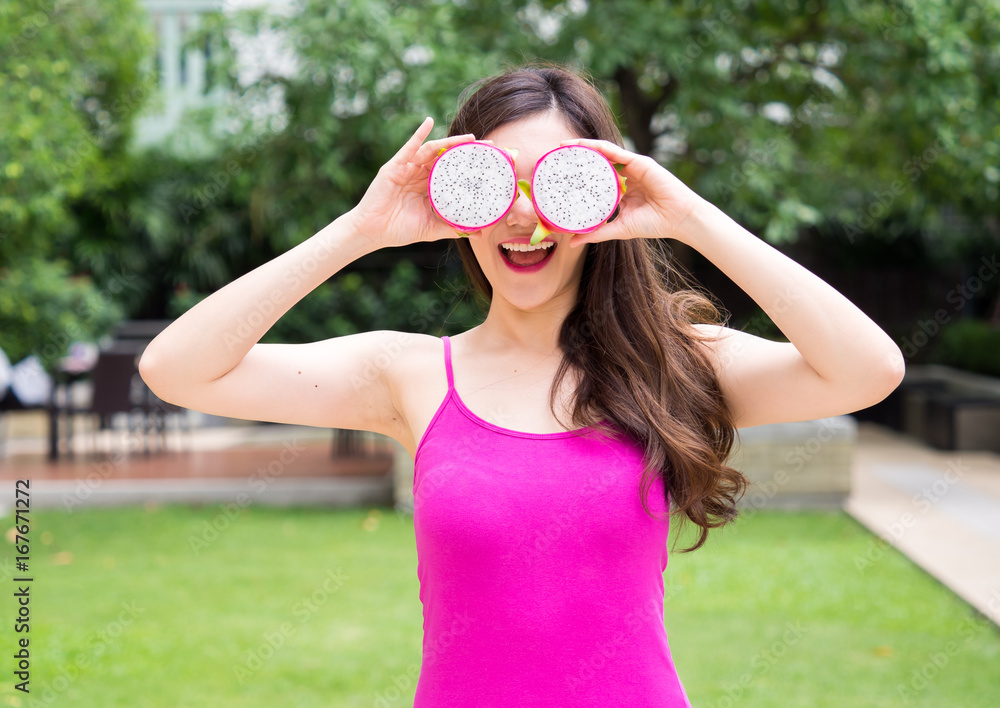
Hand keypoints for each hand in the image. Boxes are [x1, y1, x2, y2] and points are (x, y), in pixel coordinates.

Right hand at [346, 117, 484, 248]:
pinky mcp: (395, 166)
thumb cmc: (399, 230)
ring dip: (450, 142)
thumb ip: (453, 228)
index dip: (470, 167)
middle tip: (487, 146)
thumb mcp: (432, 229)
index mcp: (429, 189)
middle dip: (466, 152)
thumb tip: (479, 232)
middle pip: (446, 158)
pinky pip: (409, 147)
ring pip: (432, 151)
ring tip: (469, 139)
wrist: (372, 232)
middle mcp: (420, 176)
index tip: (490, 163)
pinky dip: (419, 133)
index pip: (453, 173)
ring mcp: (408, 169)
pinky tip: (429, 121)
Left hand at [556, 139, 706, 248]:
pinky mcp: (640, 161)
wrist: (679, 219)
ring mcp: (632, 167)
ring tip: (563, 146)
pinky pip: (615, 151)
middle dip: (576, 158)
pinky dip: (599, 147)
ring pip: (603, 153)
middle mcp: (625, 175)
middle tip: (554, 157)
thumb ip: (596, 232)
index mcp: (620, 190)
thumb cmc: (654, 224)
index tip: (557, 176)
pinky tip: (584, 146)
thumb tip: (572, 242)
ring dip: (583, 147)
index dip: (577, 176)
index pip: (594, 179)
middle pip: (596, 163)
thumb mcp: (619, 229)